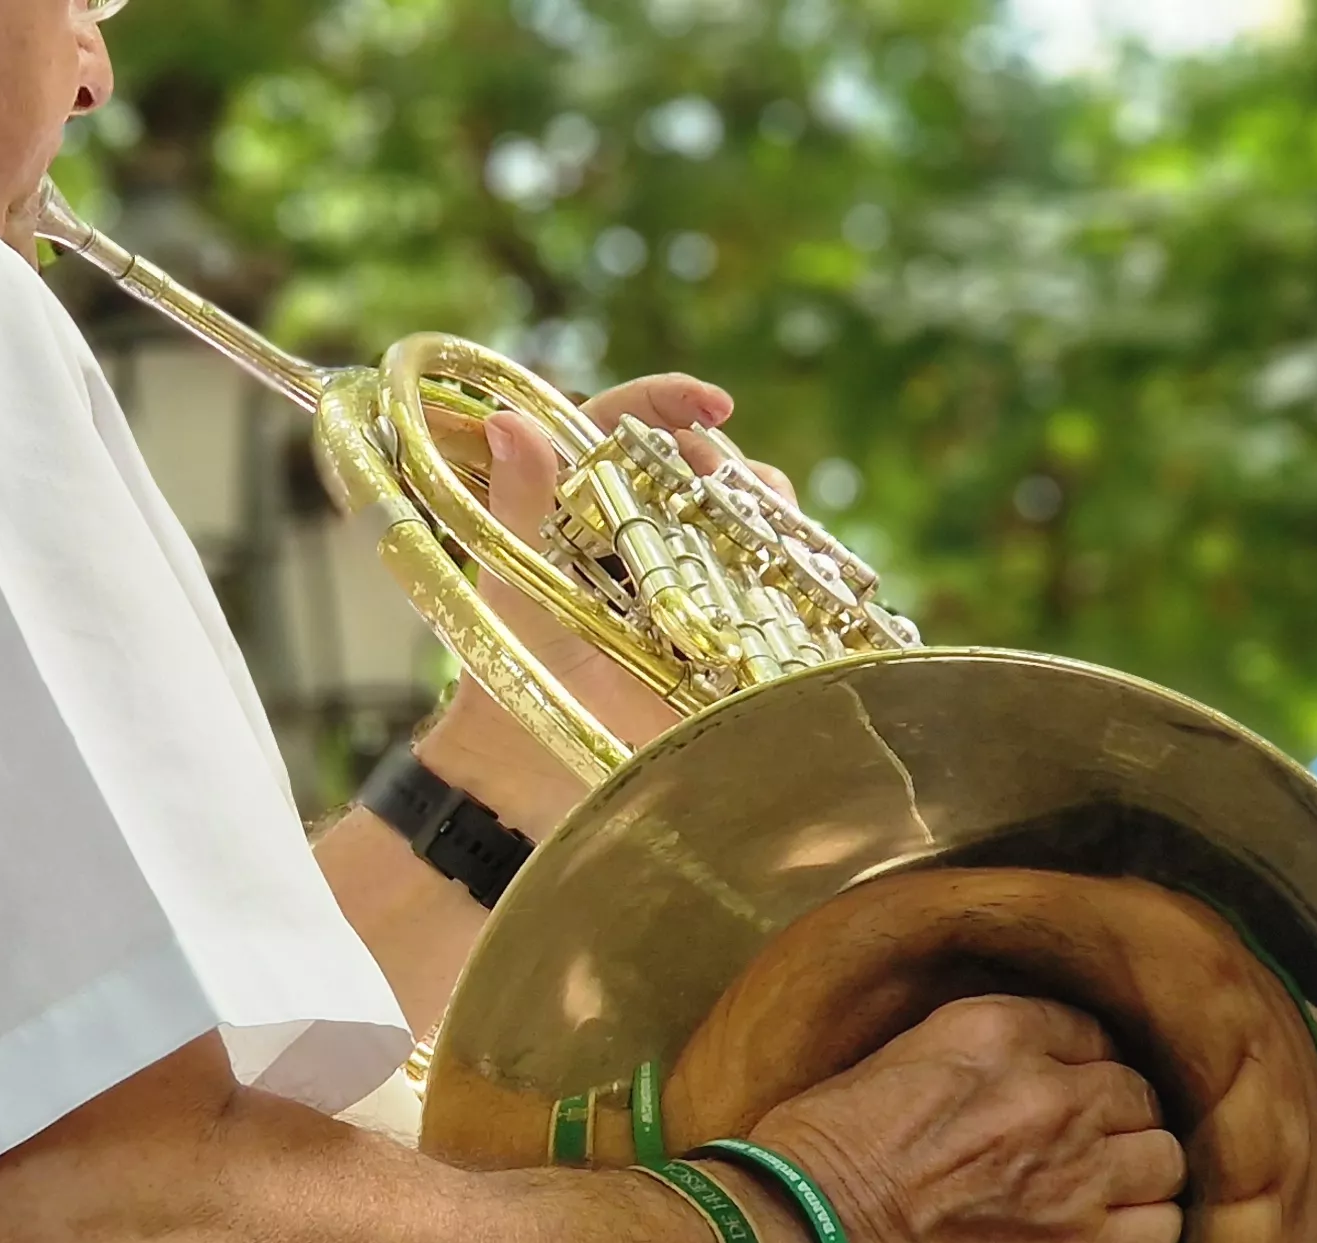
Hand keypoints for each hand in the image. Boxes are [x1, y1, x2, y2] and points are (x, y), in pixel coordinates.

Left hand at [420, 373, 777, 838]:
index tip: (714, 406)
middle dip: (733, 465)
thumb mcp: (511, 585)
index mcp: (583, 506)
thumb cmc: (510, 671)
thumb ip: (515, 504)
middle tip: (747, 486)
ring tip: (778, 534)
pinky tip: (809, 583)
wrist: (532, 769)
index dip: (668, 400)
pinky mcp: (714, 635)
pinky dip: (793, 579)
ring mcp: (683, 583)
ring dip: (769, 517)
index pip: (624, 425)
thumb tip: (507, 420)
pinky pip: (766, 593)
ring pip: (742, 524)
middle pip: (699, 469)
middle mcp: (639, 535)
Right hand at [736, 995, 1185, 1242]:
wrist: (805, 1241)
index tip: (1063, 1099)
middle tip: (1084, 1156)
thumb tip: (977, 1090)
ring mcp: (1074, 1168)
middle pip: (1135, 1095)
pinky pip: (1159, 1233)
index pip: (1086, 1033)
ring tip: (1108, 1201)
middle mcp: (1049, 1089)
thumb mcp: (884, 1065)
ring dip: (1140, 1180)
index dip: (1080, 1071)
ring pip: (1162, 1160)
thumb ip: (959, 1066)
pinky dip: (1144, 1239)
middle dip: (1117, 1124)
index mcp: (995, 1030)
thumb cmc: (815, 1157)